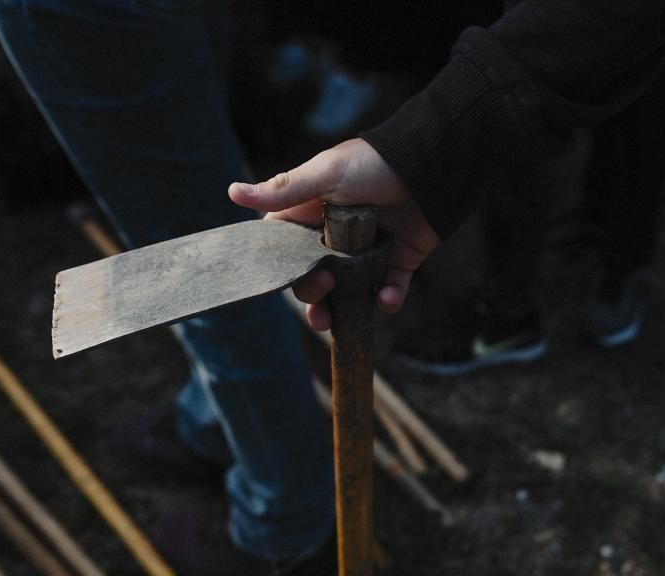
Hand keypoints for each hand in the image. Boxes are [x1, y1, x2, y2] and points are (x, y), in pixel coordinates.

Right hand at [229, 138, 438, 330]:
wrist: (432, 167)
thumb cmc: (373, 165)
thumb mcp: (324, 175)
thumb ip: (283, 192)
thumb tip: (232, 193)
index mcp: (313, 213)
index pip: (286, 248)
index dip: (283, 267)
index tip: (285, 279)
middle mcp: (338, 234)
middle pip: (315, 276)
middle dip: (313, 294)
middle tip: (323, 292)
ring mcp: (369, 249)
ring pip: (349, 291)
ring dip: (343, 309)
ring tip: (340, 320)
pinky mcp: (399, 260)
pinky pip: (389, 289)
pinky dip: (387, 298)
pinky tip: (386, 299)